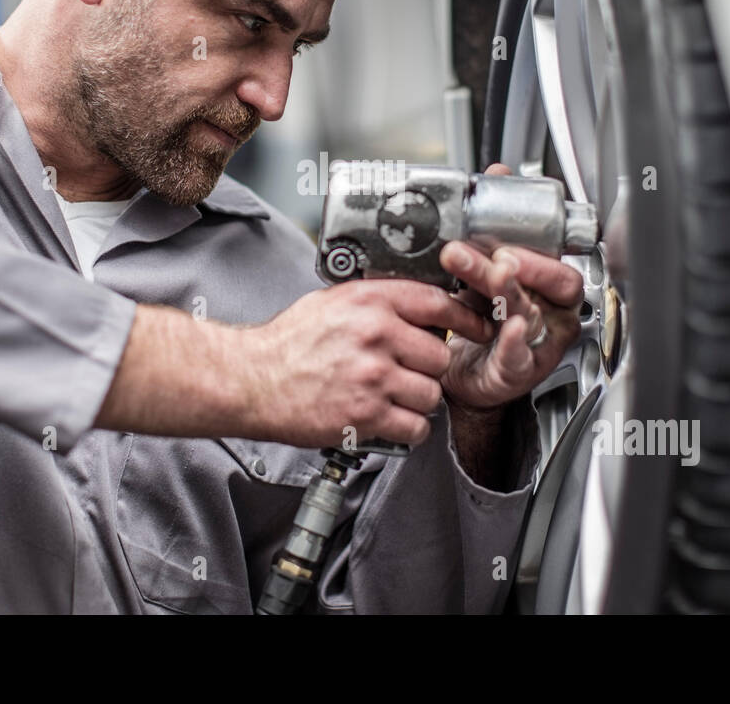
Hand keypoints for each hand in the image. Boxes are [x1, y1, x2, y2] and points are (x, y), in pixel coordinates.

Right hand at [237, 278, 494, 447]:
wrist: (252, 381)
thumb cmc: (287, 344)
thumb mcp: (331, 302)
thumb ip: (375, 301)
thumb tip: (415, 304)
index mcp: (369, 303)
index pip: (438, 303)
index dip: (466, 317)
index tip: (477, 326)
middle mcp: (376, 336)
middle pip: (440, 355)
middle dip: (428, 368)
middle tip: (408, 372)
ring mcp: (373, 377)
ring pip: (431, 394)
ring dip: (418, 400)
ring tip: (393, 397)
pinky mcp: (366, 415)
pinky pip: (415, 426)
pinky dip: (408, 428)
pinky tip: (389, 420)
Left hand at [439, 164, 584, 412]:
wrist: (457, 372)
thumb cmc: (480, 322)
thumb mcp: (484, 269)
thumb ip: (493, 227)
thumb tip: (499, 175)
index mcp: (548, 286)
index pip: (557, 260)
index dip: (540, 244)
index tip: (509, 227)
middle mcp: (551, 314)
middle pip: (552, 284)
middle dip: (526, 265)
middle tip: (498, 253)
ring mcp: (539, 344)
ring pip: (530, 313)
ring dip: (506, 291)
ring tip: (489, 274)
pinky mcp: (518, 371)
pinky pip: (520, 357)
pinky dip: (512, 343)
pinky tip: (504, 328)